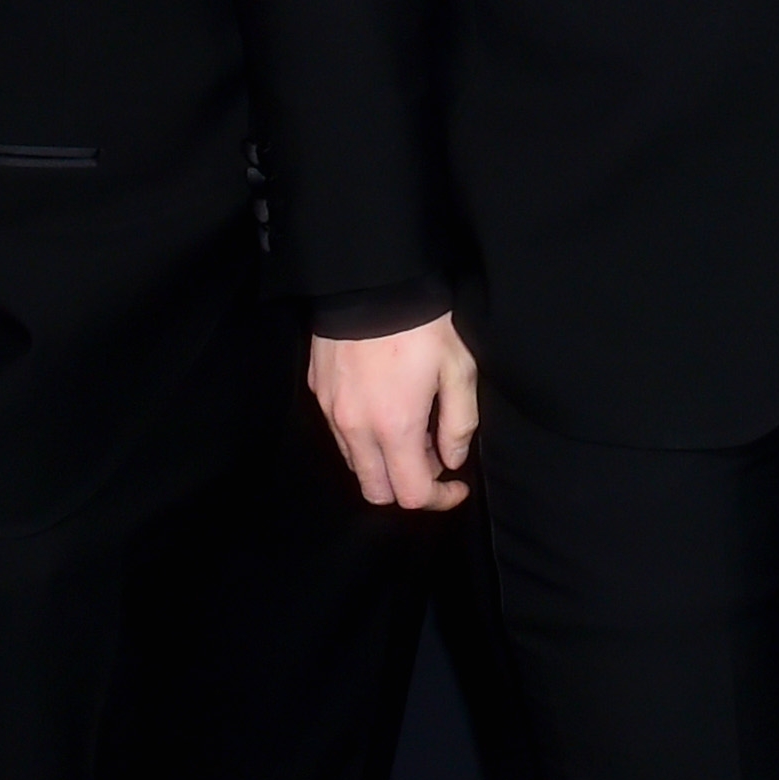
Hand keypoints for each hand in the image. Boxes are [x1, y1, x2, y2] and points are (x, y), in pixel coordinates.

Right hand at [308, 316, 479, 510]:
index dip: (439, 499)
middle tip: (433, 456)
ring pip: (356, 464)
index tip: (457, 484)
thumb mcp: (459, 369)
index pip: (411, 495)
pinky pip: (340, 434)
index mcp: (395, 427)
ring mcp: (331, 411)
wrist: (371, 280)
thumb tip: (452, 460)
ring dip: (384, 462)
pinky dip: (364, 438)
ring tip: (412, 427)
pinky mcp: (318, 392)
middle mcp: (356, 428)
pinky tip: (385, 408)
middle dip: (407, 486)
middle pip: (376, 491)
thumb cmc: (422, 322)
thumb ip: (459, 423)